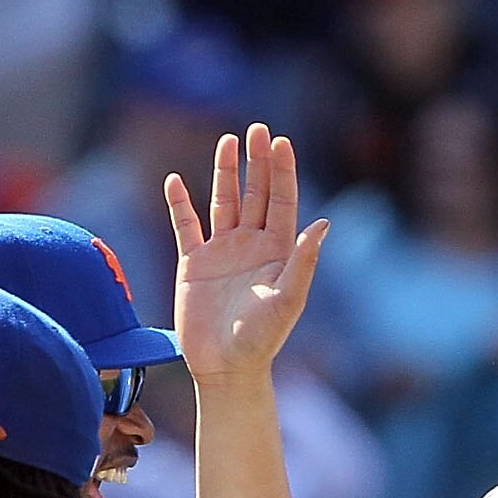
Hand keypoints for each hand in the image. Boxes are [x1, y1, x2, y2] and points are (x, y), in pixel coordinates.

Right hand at [164, 122, 327, 383]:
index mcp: (278, 250)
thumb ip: (303, 261)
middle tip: (257, 130)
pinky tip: (174, 181)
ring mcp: (221, 252)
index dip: (282, 171)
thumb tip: (323, 223)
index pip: (282, 201)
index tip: (281, 142)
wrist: (225, 367)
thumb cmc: (262, 339)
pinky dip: (179, 204)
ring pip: (223, 202)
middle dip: (257, 162)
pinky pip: (186, 226)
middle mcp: (251, 245)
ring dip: (225, 172)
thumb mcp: (288, 299)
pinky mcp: (193, 264)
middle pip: (255, 193)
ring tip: (227, 141)